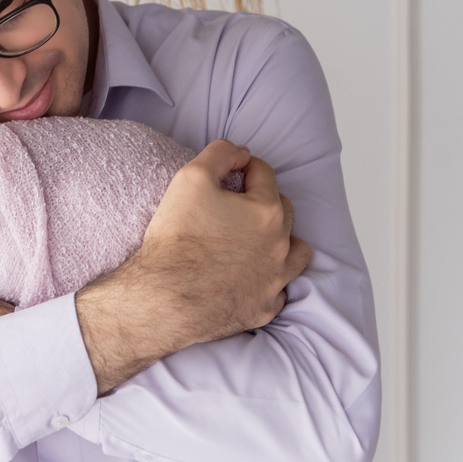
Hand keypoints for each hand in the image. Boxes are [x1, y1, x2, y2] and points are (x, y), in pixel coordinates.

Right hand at [75, 140, 311, 392]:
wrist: (166, 298)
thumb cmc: (178, 237)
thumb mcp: (190, 177)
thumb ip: (220, 154)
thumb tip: (240, 152)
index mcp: (267, 212)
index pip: (264, 174)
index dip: (245, 166)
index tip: (232, 168)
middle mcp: (280, 246)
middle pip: (283, 210)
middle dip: (264, 199)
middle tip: (237, 202)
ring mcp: (274, 281)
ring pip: (296, 253)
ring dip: (282, 240)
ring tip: (260, 239)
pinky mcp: (263, 309)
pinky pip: (280, 291)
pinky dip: (271, 280)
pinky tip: (254, 276)